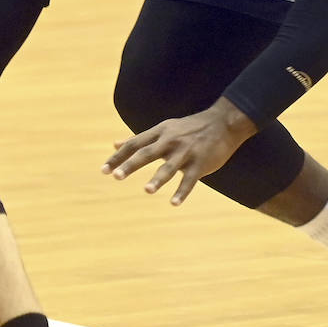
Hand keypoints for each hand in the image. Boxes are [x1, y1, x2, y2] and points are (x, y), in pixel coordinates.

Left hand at [102, 100, 256, 205]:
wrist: (223, 123)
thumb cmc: (189, 128)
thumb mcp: (163, 128)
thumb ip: (139, 138)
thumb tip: (114, 143)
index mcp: (159, 133)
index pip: (134, 144)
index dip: (118, 157)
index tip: (104, 170)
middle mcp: (170, 142)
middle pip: (146, 153)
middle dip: (131, 165)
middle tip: (116, 177)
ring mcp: (186, 153)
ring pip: (169, 167)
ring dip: (158, 179)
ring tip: (147, 190)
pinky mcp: (201, 164)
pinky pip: (190, 180)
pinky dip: (182, 192)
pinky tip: (174, 203)